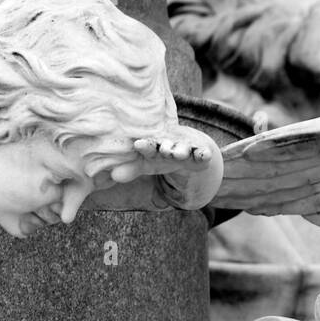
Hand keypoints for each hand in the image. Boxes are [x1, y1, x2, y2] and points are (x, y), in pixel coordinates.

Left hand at [87, 129, 222, 210]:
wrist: (186, 149)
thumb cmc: (159, 156)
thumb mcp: (146, 164)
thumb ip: (131, 169)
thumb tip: (113, 176)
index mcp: (154, 146)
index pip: (147, 145)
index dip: (144, 145)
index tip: (138, 144)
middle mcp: (169, 144)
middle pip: (166, 145)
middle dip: (164, 147)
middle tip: (163, 149)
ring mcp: (186, 148)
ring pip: (183, 149)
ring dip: (181, 150)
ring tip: (179, 152)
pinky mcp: (200, 154)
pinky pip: (202, 153)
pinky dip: (204, 154)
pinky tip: (206, 155)